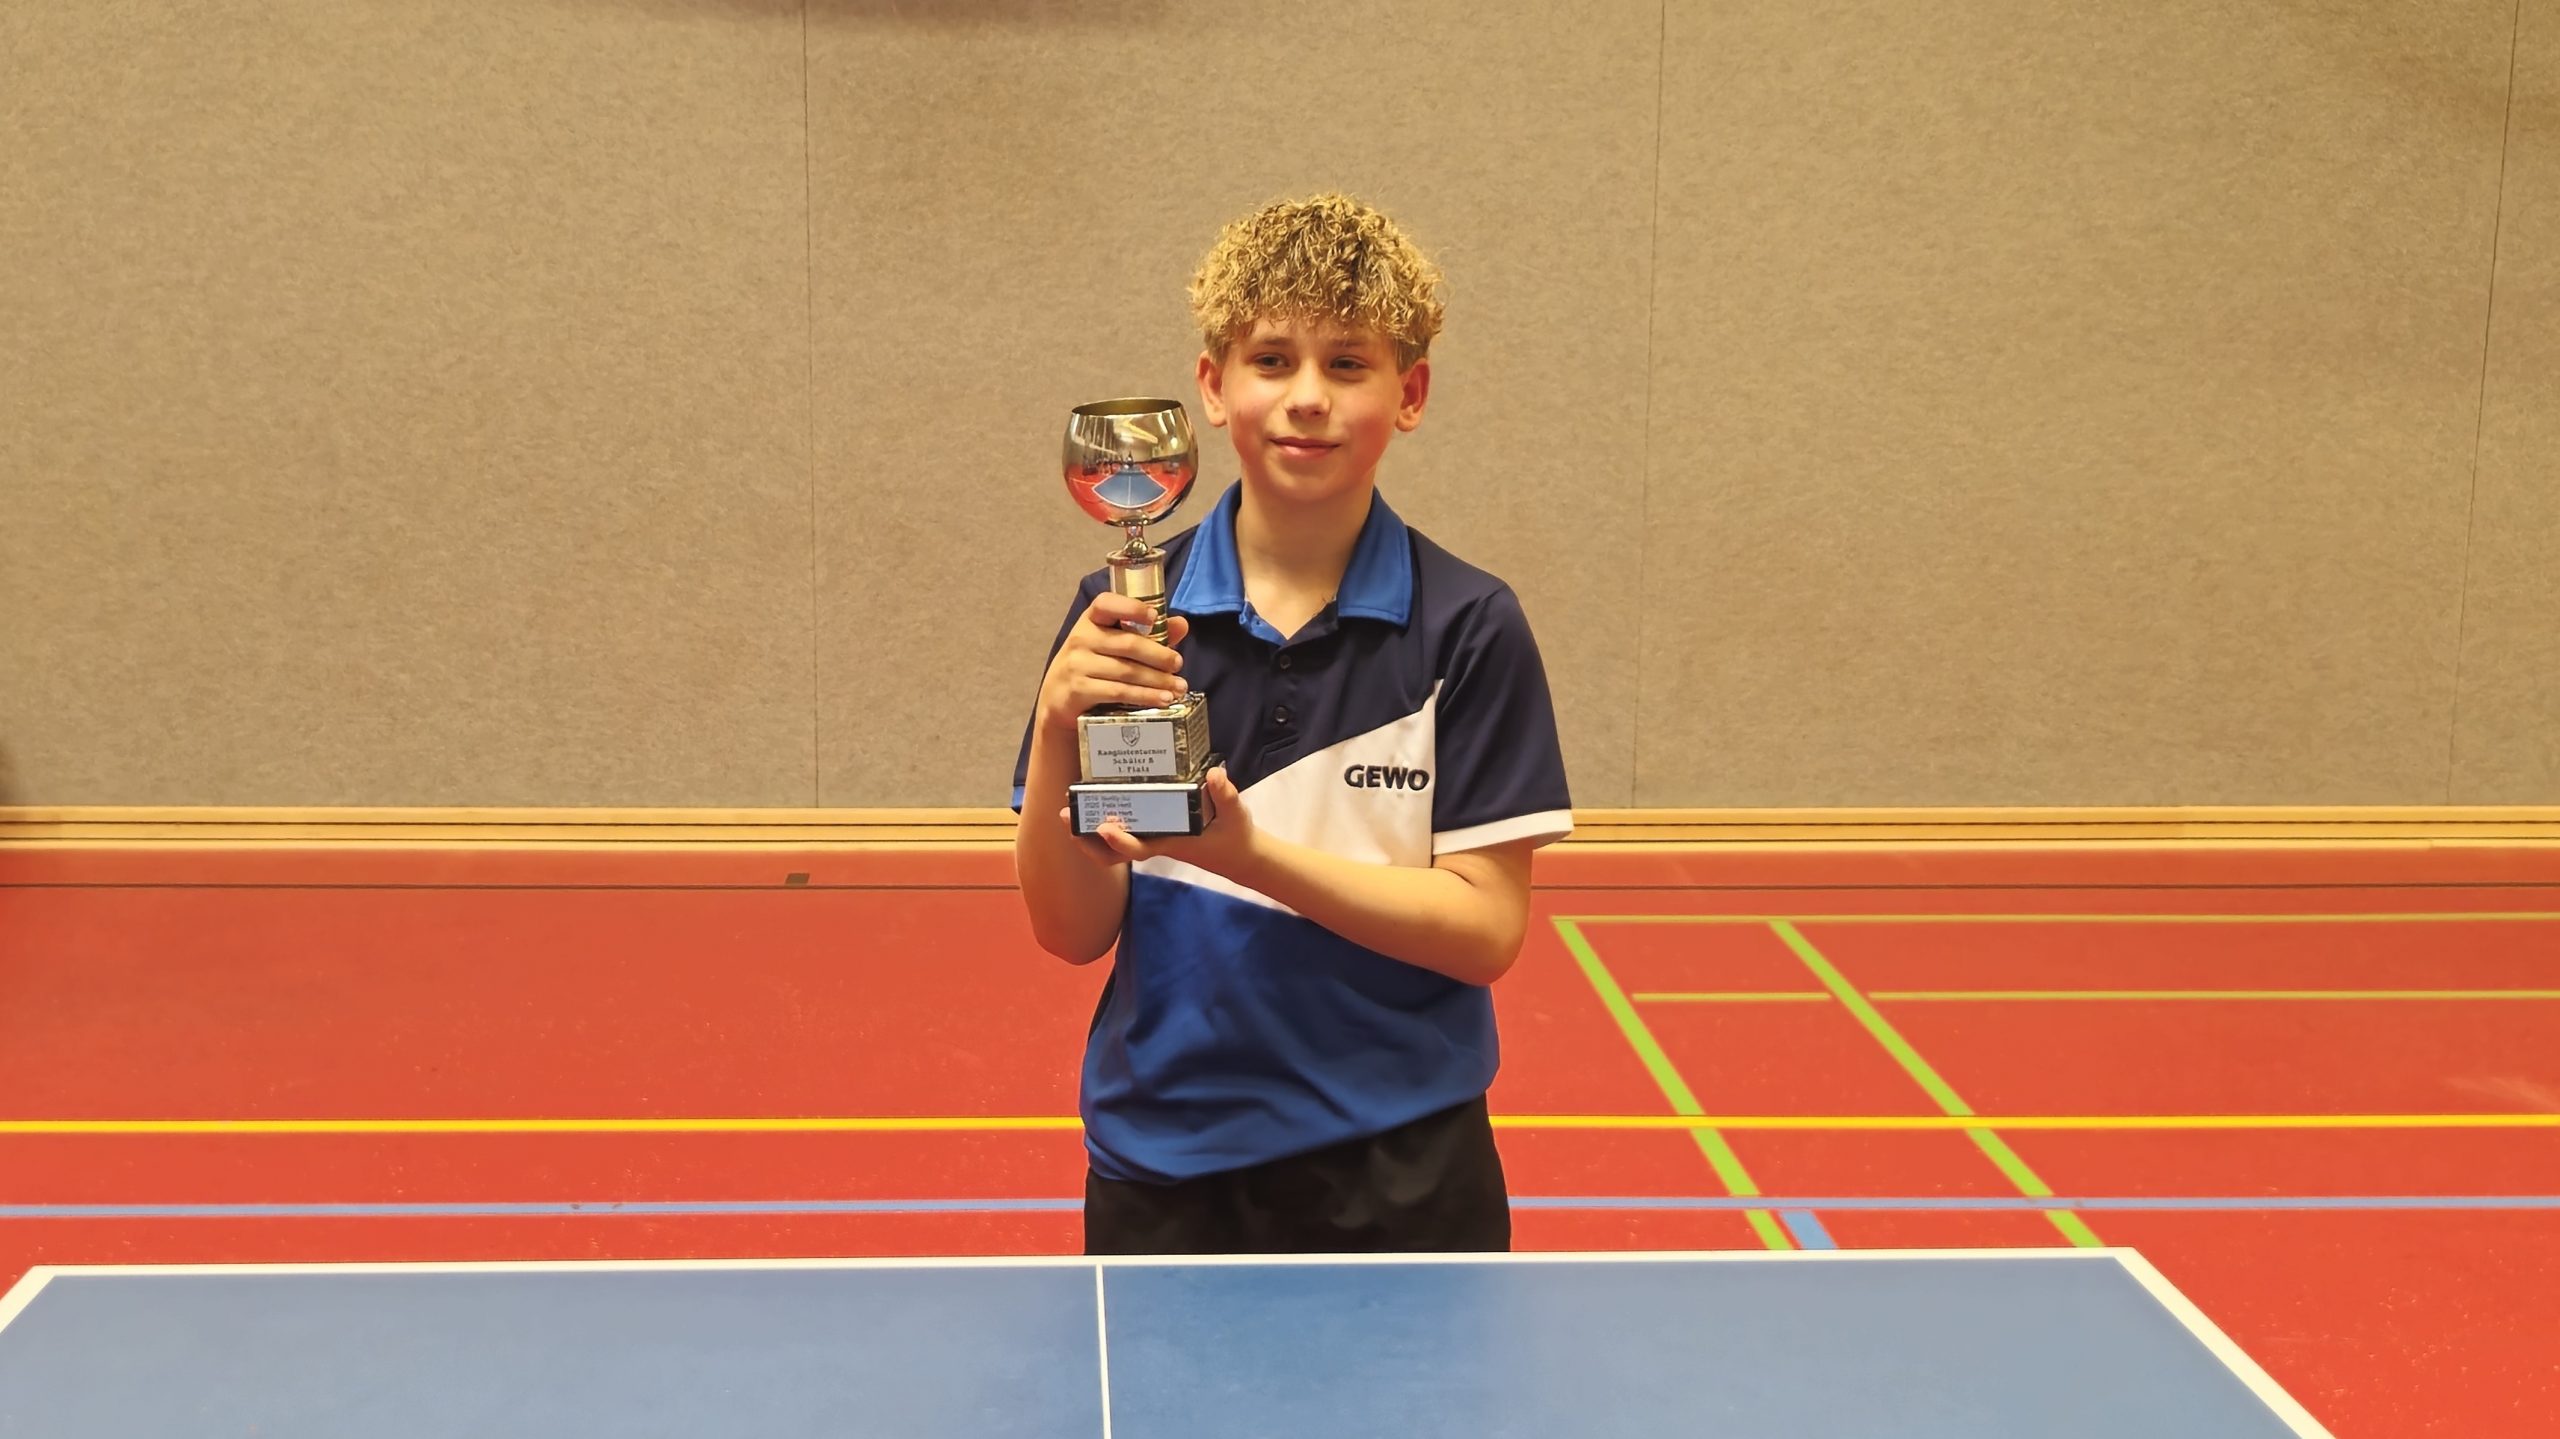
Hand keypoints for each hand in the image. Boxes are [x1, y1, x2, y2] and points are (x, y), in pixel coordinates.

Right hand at [1036, 592, 1191, 737]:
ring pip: (1126, 671)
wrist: (1058, 700)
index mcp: (1091, 620)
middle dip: (1158, 655)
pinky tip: (1161, 700)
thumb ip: (1147, 634)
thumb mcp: (1113, 645)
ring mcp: (1077, 664)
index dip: (1130, 607)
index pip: (1106, 604)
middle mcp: (1081, 638)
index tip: (1154, 615)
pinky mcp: (1078, 690)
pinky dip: (1144, 696)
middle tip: (1178, 664)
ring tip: (1178, 688)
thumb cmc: (1092, 666)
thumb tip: (1181, 624)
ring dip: (1157, 681)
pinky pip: (1117, 692)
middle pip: (1127, 644)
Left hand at [1062, 767, 1255, 879]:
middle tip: (1065, 815)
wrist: (1239, 854)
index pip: (1139, 848)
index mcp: (1171, 842)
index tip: (1104, 827)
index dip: (1119, 841)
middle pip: (1112, 852)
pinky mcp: (1153, 830)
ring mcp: (1151, 837)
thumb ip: (1226, 795)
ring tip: (1068, 808)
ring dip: (1087, 830)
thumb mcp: (1236, 814)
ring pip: (1111, 844)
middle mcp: (1155, 842)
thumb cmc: (1235, 835)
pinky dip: (1104, 821)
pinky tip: (1093, 800)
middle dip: (1086, 838)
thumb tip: (1215, 775)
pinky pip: (1121, 830)